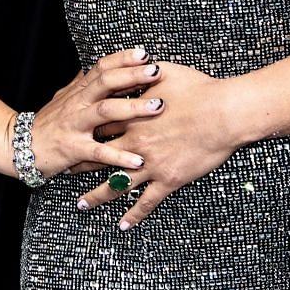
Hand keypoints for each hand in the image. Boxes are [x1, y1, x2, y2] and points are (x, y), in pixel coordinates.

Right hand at [24, 47, 160, 179]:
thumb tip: (100, 66)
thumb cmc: (48, 123)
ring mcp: (75, 125)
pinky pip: (99, 152)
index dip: (122, 59)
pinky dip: (119, 156)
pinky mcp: (73, 149)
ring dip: (133, 108)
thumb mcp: (64, 98)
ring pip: (105, 111)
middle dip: (132, 75)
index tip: (145, 54)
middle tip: (157, 72)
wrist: (20, 146)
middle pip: (106, 82)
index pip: (101, 67)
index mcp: (79, 91)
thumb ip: (83, 83)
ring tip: (157, 107)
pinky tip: (138, 160)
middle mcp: (78, 103)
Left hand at [77, 61, 239, 226]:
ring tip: (82, 204)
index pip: (99, 125)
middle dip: (81, 164)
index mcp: (132, 116)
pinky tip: (122, 225)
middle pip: (99, 156)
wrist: (224, 113)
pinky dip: (133, 215)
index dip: (84, 130)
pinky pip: (146, 202)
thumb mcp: (166, 72)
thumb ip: (144, 72)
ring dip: (97, 195)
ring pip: (117, 184)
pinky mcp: (168, 179)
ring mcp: (150, 164)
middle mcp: (135, 143)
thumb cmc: (199, 89)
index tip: (72, 135)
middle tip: (65, 170)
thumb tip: (136, 65)